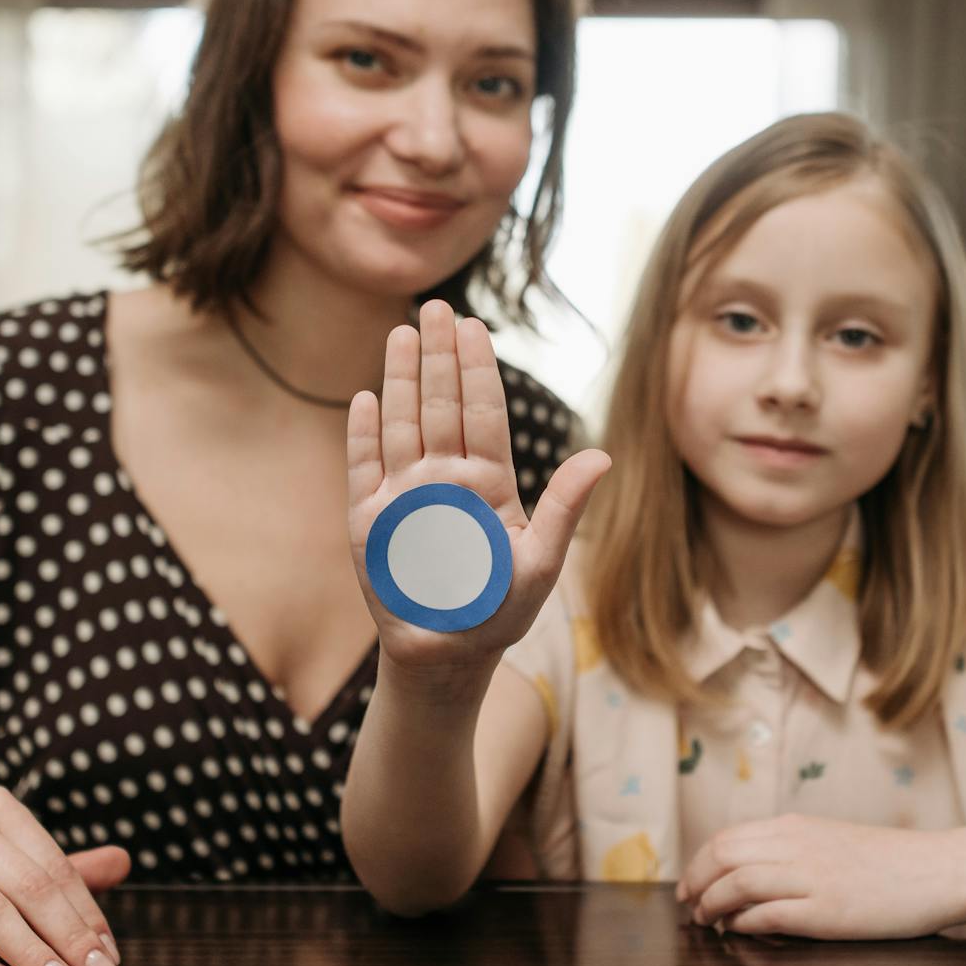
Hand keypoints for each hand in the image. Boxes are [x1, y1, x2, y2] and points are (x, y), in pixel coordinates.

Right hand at [346, 300, 608, 680]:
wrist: (448, 658)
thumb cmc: (498, 610)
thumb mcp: (540, 563)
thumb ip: (564, 508)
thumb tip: (602, 457)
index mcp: (487, 482)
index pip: (483, 413)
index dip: (478, 370)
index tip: (475, 327)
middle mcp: (444, 477)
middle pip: (440, 405)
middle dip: (439, 355)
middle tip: (437, 307)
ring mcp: (404, 495)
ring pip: (402, 423)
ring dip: (401, 379)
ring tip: (402, 333)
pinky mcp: (369, 521)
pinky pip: (364, 468)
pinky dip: (364, 434)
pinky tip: (366, 398)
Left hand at [676, 813, 965, 939]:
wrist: (938, 870)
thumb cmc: (888, 861)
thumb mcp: (831, 840)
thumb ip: (792, 848)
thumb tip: (749, 867)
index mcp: (796, 828)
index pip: (727, 838)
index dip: (699, 863)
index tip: (690, 883)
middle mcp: (797, 846)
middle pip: (723, 856)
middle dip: (696, 882)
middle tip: (689, 905)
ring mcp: (812, 877)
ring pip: (738, 883)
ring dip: (713, 904)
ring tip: (706, 921)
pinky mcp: (828, 910)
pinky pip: (768, 914)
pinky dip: (743, 923)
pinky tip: (737, 931)